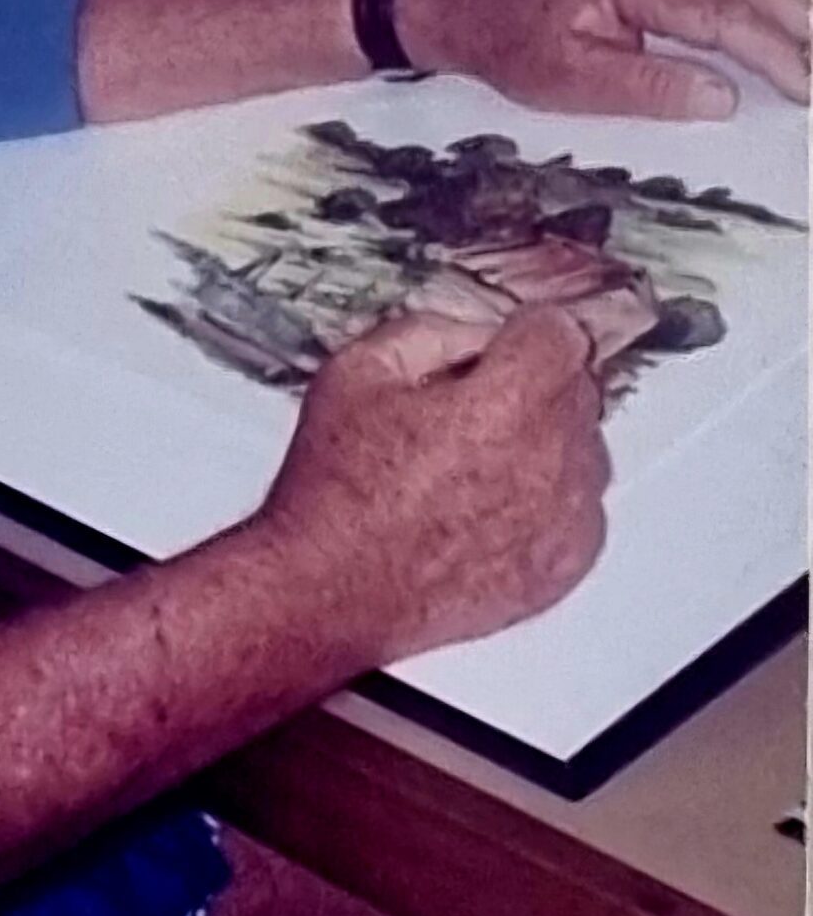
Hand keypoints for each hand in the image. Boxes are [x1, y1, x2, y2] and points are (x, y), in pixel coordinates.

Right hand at [257, 308, 610, 664]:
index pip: (562, 332)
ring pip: (582, 450)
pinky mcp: (565, 565)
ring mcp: (567, 519)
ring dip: (542, 443)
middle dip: (529, 384)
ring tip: (468, 463)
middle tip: (465, 406)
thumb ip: (429, 330)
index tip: (501, 342)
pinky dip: (544, 501)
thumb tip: (473, 331)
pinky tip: (481, 505)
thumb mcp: (357, 371)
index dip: (523, 330)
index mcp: (508, 402)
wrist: (332, 585)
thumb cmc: (338, 490)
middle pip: (576, 388)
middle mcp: (553, 460)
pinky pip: (578, 510)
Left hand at [395, 0, 809, 119]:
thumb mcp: (569, 78)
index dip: (778, 56)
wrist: (462, 0)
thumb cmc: (505, 33)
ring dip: (796, 3)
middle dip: (806, 23)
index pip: (729, 17)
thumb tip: (718, 98)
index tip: (807, 88)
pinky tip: (791, 17)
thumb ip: (649, 86)